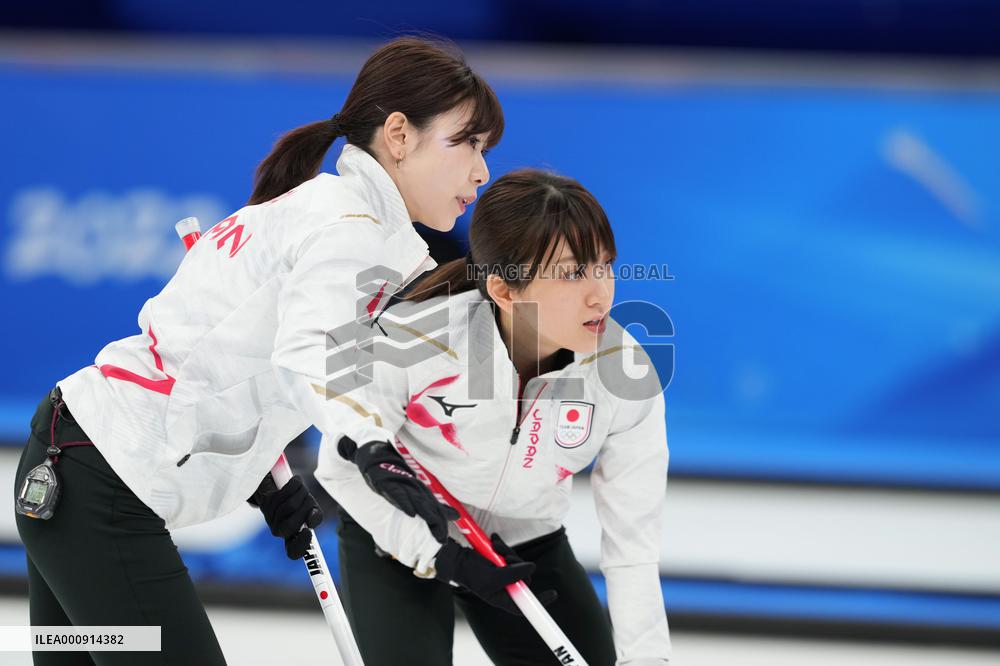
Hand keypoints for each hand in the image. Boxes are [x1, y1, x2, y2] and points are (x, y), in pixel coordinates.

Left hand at [249, 474, 322, 558]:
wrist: (280, 486)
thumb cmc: (300, 502)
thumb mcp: (312, 510)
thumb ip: (315, 516)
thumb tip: (312, 519)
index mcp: (291, 537)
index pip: (293, 551)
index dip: (300, 544)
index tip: (308, 532)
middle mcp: (279, 531)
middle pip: (291, 526)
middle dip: (305, 508)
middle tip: (309, 499)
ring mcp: (270, 518)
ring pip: (289, 507)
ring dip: (301, 493)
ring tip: (302, 488)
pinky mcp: (266, 502)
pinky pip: (283, 493)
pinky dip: (294, 485)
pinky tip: (295, 482)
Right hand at [338, 436, 457, 542]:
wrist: (374, 452)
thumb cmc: (391, 470)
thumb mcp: (407, 485)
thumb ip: (420, 498)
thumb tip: (432, 508)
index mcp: (418, 487)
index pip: (434, 505)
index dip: (441, 521)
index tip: (445, 536)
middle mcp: (413, 485)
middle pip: (428, 505)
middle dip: (437, 522)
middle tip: (442, 538)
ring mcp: (401, 483)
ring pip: (417, 500)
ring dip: (426, 514)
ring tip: (435, 527)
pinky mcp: (388, 482)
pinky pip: (398, 494)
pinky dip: (404, 503)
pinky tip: (410, 512)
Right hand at [433, 534, 556, 613]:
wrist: (457, 559)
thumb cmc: (472, 574)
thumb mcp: (493, 576)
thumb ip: (514, 574)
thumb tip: (533, 568)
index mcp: (503, 598)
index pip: (524, 605)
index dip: (539, 601)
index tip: (553, 594)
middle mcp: (505, 587)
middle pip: (524, 577)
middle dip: (517, 563)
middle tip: (506, 557)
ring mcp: (502, 573)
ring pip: (517, 562)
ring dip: (507, 552)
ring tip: (495, 547)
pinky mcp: (499, 561)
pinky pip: (508, 553)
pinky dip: (502, 546)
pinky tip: (494, 541)